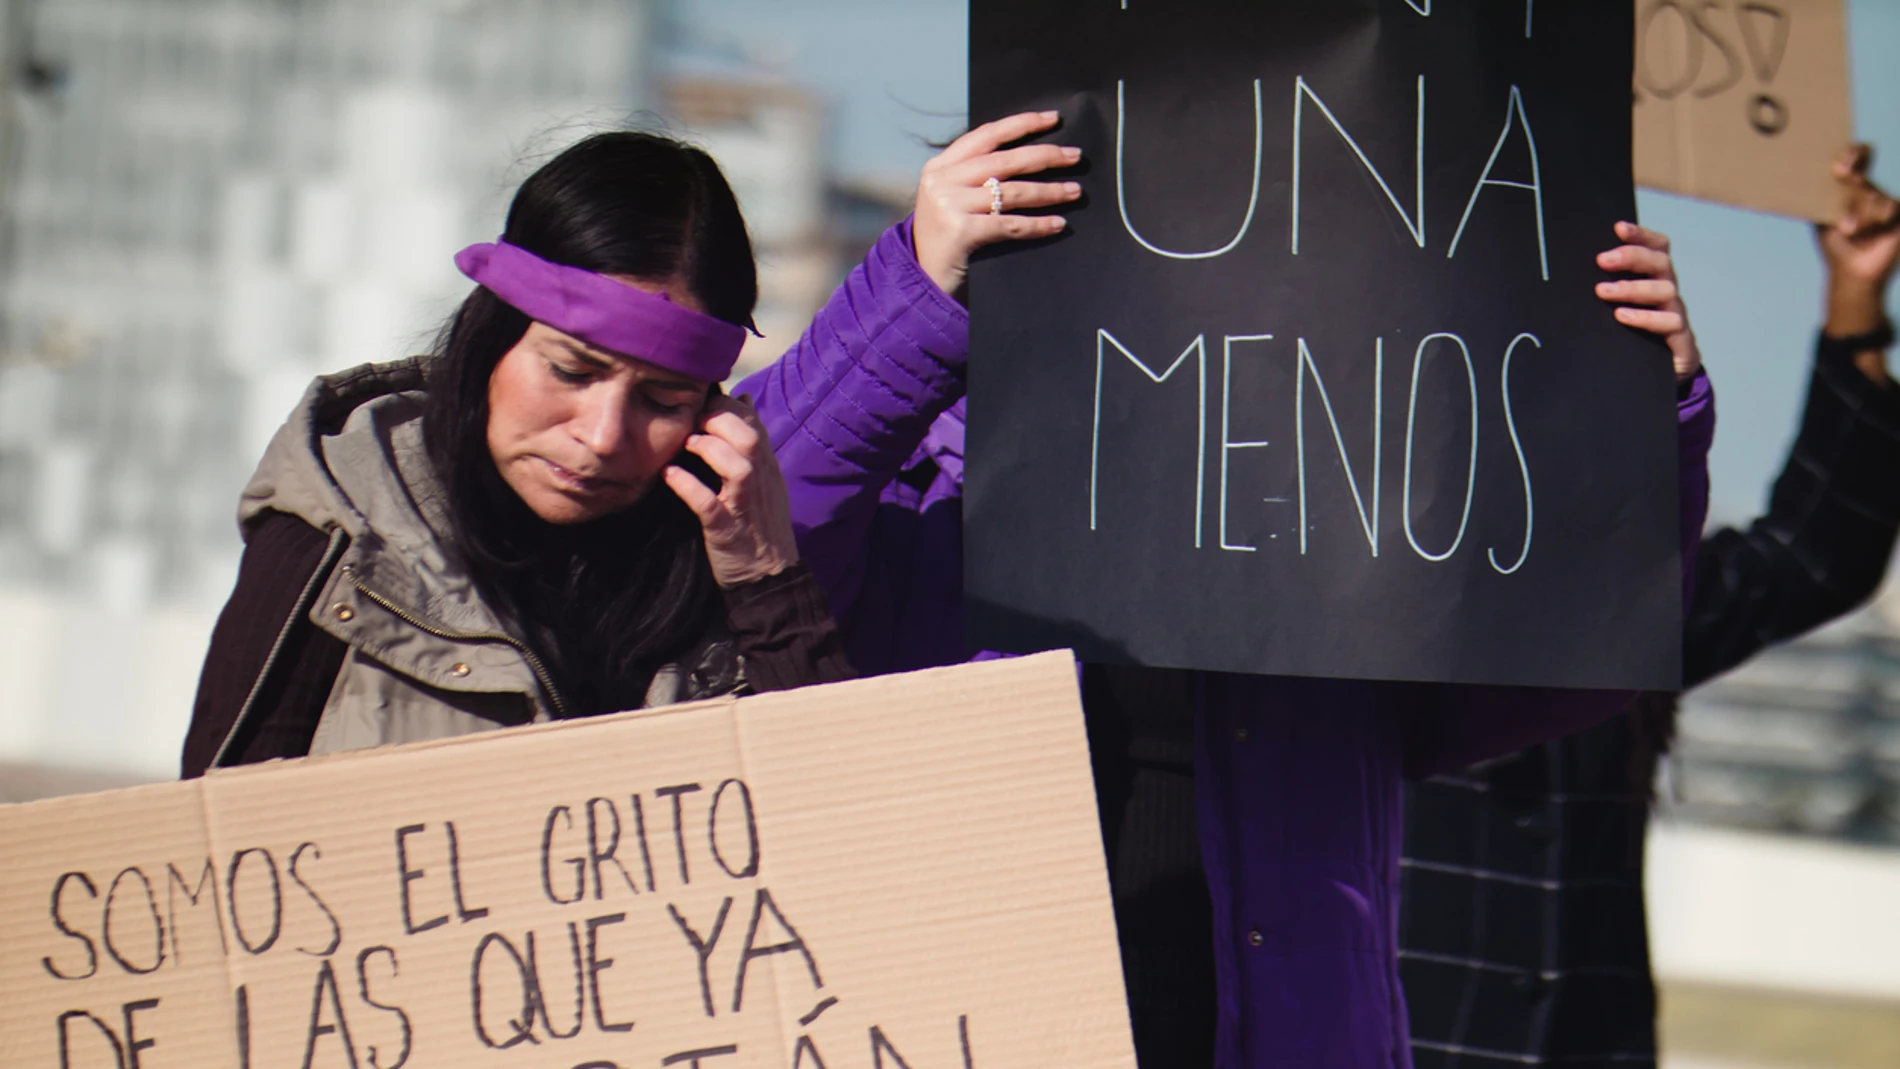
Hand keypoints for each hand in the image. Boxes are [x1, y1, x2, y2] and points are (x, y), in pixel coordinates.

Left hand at [664, 393, 798, 587]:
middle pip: (749, 439)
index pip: (753, 424)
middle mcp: (760, 483)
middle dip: (719, 421)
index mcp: (767, 468)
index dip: (727, 406)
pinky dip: (688, 487)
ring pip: (737, 468)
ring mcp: (745, 507)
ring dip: (709, 449)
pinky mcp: (727, 531)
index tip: (703, 403)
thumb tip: (742, 399)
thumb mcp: (764, 478)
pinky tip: (669, 476)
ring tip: (686, 444)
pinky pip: (709, 505)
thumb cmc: (760, 524)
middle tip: (693, 419)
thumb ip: (752, 441)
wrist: (771, 576)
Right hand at [912, 110, 1084, 295]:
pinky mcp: (960, 231)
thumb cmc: (944, 241)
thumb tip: (1026, 158)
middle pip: (1004, 161)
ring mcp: (949, 205)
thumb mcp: (950, 200)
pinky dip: (1038, 225)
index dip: (1021, 124)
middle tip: (1075, 156)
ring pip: (1011, 192)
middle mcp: (942, 181)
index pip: (986, 135)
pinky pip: (1010, 224)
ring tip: (1074, 190)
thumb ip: (973, 178)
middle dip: (1044, 155)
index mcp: (939, 167)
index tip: (1053, 119)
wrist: (920, 282)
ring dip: (1049, 191)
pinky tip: (1058, 224)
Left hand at [1596, 222, 1701, 382]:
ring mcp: (1676, 315)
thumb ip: (1604, 292)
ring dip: (1633, 288)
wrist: (1656, 378)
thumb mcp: (1616, 311)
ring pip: (1665, 291)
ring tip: (1603, 291)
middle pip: (1661, 263)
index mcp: (1653, 279)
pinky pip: (1670, 323)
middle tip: (1603, 260)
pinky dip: (1645, 318)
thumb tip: (1563, 277)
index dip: (1641, 235)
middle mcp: (1667, 293)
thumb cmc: (1629, 338)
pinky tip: (1622, 317)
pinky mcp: (1680, 341)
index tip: (1617, 227)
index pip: (1657, 248)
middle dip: (1632, 257)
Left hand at [1818, 144, 1899, 339]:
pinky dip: (1873, 221)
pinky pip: (1887, 207)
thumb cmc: (1834, 243)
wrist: (1851, 270)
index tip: (1839, 167)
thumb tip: (1801, 179)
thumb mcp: (1823, 218)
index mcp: (1848, 186)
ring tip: (1849, 231)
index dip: (1852, 154)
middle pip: (1858, 179)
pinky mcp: (1898, 212)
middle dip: (1846, 196)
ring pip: (1871, 195)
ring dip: (1857, 215)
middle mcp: (1868, 189)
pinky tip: (1864, 232)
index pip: (1855, 158)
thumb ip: (1820, 197)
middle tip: (1841, 205)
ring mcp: (1884, 200)